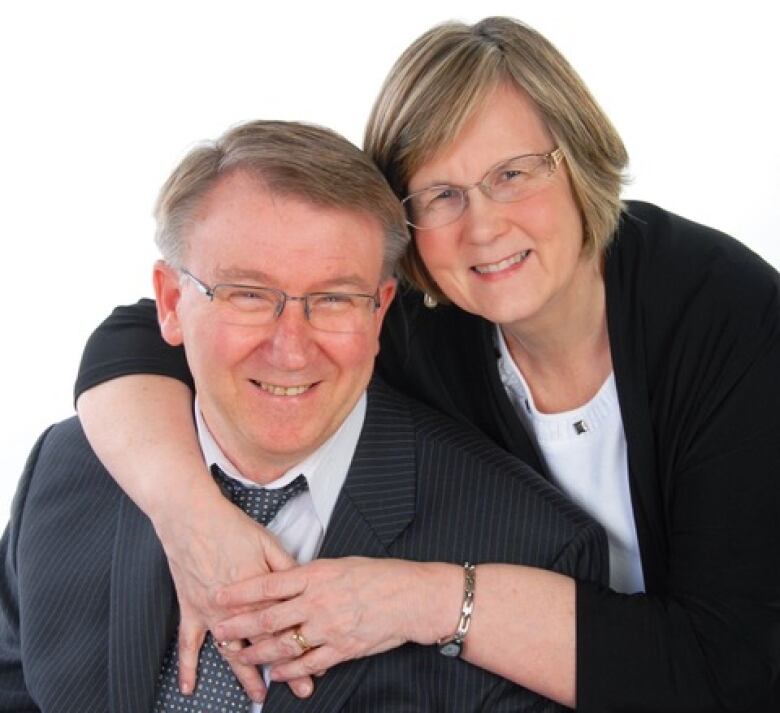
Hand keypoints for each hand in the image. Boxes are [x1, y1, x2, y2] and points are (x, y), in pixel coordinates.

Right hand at [152, 483, 313, 700]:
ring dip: (246, 675)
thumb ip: (287, 570)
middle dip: (285, 670)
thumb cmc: (231, 528)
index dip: (305, 645)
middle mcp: (237, 610)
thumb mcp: (268, 543)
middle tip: (302, 691)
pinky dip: (187, 666)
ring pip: (232, 651)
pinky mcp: (191, 609)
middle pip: (265, 645)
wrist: (192, 519)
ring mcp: (211, 614)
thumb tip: (306, 584)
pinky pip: (188, 643)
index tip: (320, 663)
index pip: (287, 626)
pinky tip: (190, 688)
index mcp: (259, 593)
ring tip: (260, 696)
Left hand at [212, 558, 462, 680]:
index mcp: (317, 575)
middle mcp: (318, 601)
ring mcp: (329, 627)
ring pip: (284, 644)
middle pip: (269, 616)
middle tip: (219, 632)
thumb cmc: (378, 576)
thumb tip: (286, 581)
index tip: (219, 596)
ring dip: (259, 652)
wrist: (411, 597)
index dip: (240, 592)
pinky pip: (309, 663)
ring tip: (241, 656)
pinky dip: (289, 670)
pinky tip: (276, 673)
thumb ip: (312, 576)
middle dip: (240, 626)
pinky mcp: (342, 648)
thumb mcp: (341, 564)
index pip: (269, 584)